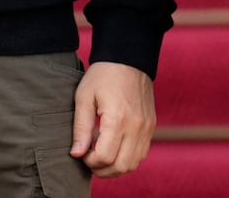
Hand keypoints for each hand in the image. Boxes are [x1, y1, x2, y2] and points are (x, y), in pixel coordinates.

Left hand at [71, 61, 154, 176]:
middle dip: (102, 170)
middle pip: (121, 166)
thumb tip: (77, 153)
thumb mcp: (84, 97)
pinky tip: (115, 149)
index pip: (105, 157)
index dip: (89, 161)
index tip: (82, 152)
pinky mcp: (151, 126)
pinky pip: (141, 154)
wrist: (129, 58)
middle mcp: (136, 126)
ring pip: (133, 164)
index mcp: (118, 118)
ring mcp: (146, 127)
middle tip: (89, 159)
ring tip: (102, 156)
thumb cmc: (103, 75)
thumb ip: (81, 128)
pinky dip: (127, 159)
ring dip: (116, 167)